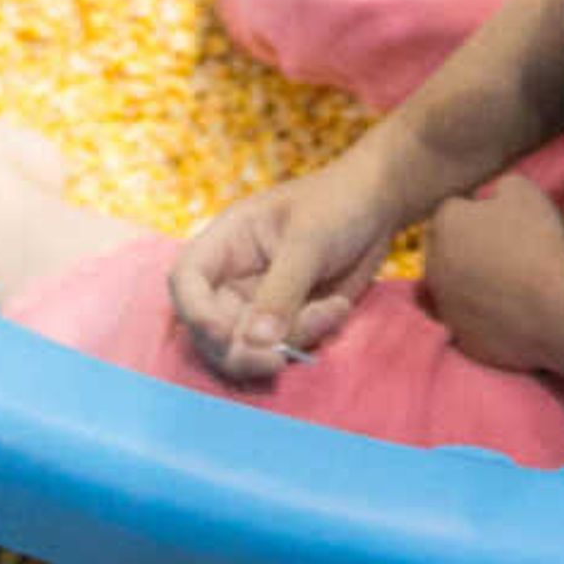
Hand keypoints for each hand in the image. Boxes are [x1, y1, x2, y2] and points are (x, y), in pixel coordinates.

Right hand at [169, 162, 396, 382]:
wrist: (377, 206)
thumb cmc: (337, 204)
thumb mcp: (308, 241)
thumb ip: (282, 291)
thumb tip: (255, 342)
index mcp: (226, 242)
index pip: (186, 280)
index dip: (195, 312)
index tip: (223, 335)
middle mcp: (232, 277)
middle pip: (209, 330)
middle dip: (242, 350)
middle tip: (279, 358)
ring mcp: (258, 303)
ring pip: (249, 347)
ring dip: (289, 340)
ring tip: (332, 310)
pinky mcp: (286, 321)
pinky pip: (285, 346)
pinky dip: (311, 336)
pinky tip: (338, 308)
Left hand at [420, 176, 563, 373]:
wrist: (562, 306)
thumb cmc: (542, 241)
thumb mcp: (522, 190)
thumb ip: (497, 188)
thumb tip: (490, 201)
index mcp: (445, 223)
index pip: (454, 210)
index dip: (480, 214)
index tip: (506, 223)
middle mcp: (433, 266)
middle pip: (446, 250)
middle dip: (467, 248)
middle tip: (507, 253)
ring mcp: (446, 307)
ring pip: (454, 289)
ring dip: (472, 284)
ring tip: (512, 284)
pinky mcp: (463, 340)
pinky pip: (470, 323)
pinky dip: (485, 318)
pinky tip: (511, 312)